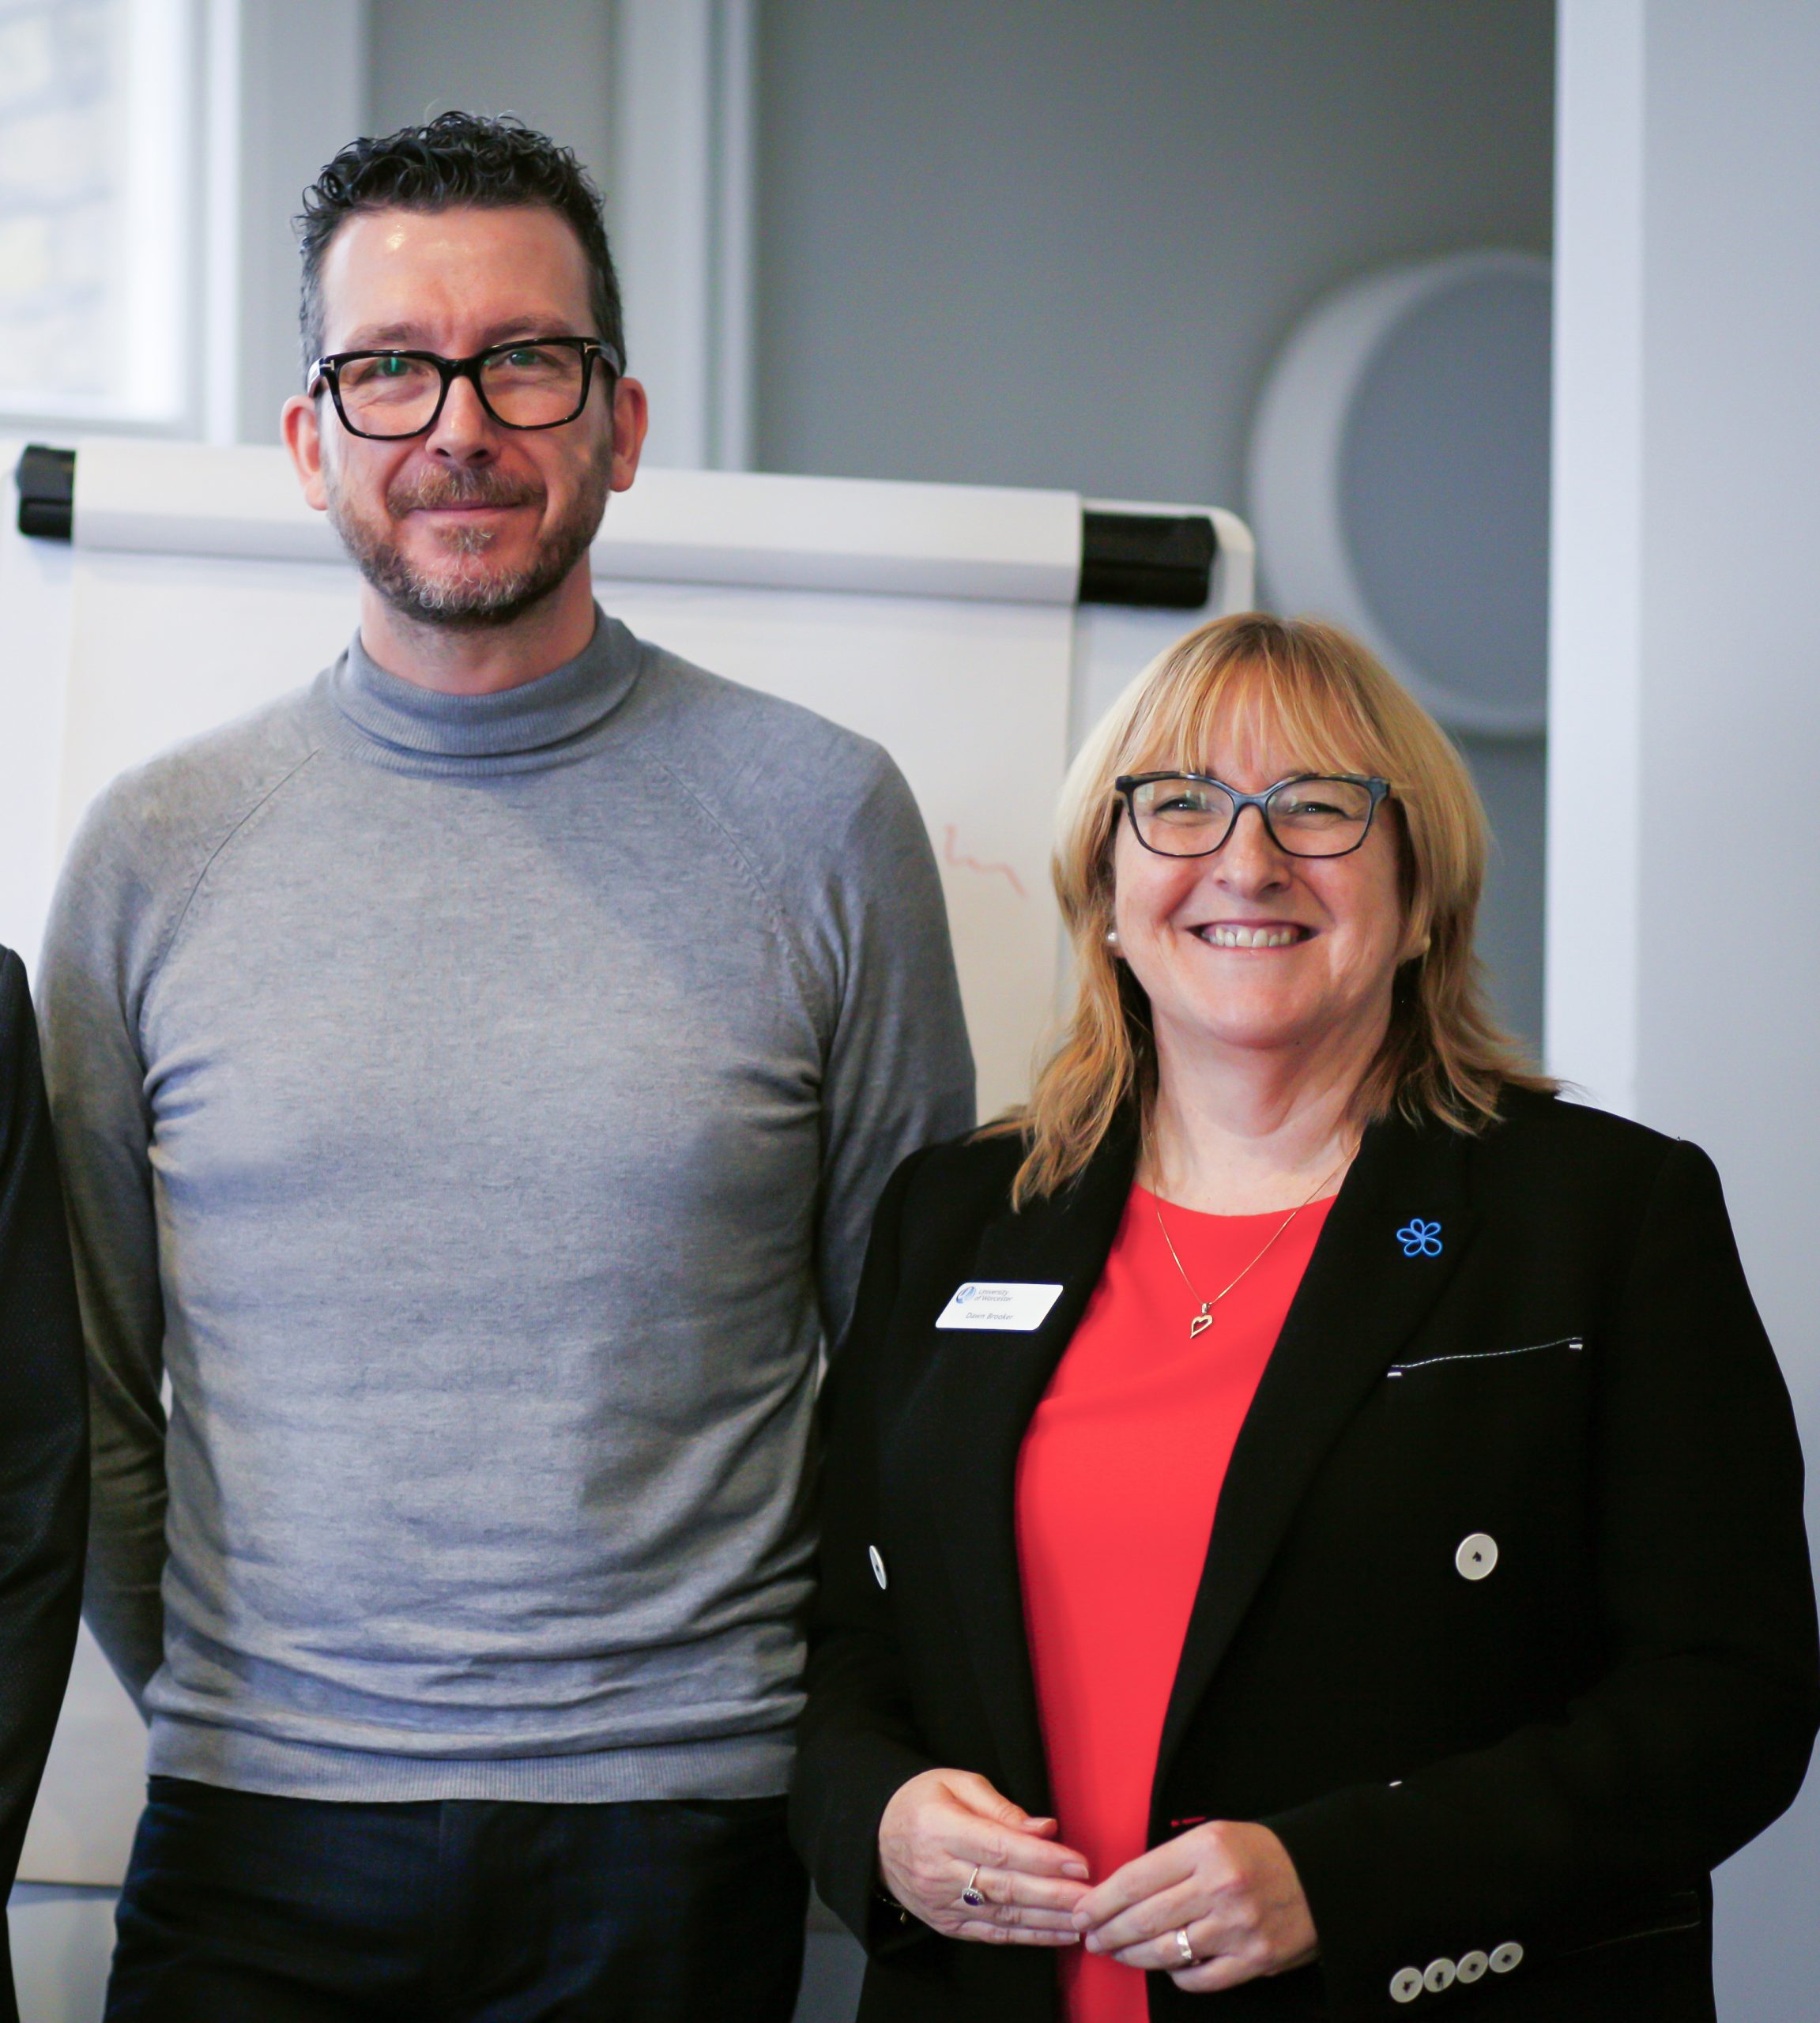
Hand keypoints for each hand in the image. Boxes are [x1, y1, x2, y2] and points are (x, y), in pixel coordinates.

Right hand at [878, 1768, 1090, 1946]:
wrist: (874, 1835)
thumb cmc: (920, 1800)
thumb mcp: (955, 1783)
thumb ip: (1000, 1807)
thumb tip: (1043, 1829)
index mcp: (940, 1829)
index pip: (1000, 1848)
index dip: (1043, 1859)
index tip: (1078, 1862)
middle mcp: (939, 1871)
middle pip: (1006, 1887)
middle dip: (1054, 1894)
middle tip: (1092, 1896)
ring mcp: (941, 1903)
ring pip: (1003, 1916)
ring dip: (1047, 1920)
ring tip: (1083, 1919)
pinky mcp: (946, 1923)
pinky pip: (991, 1934)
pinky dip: (1027, 1937)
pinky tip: (1056, 1934)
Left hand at [1071, 1820, 1316, 1991]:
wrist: (1323, 1873)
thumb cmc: (1259, 1853)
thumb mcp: (1213, 1837)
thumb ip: (1171, 1863)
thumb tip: (1122, 1894)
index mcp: (1205, 1848)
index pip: (1136, 1878)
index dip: (1102, 1901)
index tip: (1083, 1912)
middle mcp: (1219, 1887)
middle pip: (1145, 1919)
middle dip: (1109, 1932)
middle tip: (1092, 1938)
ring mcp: (1238, 1927)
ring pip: (1167, 1951)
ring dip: (1134, 1956)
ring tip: (1117, 1953)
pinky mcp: (1255, 1960)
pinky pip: (1200, 1979)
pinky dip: (1177, 1976)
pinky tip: (1167, 1967)